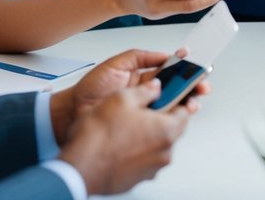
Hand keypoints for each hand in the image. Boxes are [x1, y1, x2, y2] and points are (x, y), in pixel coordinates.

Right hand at [60, 80, 191, 194]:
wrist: (79, 167)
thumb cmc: (98, 137)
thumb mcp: (122, 98)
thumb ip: (145, 90)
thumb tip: (155, 86)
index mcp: (166, 130)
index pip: (186, 111)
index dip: (181, 99)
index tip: (177, 93)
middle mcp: (164, 152)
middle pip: (173, 128)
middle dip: (163, 116)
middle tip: (147, 107)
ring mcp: (152, 168)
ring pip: (158, 144)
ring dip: (149, 134)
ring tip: (127, 125)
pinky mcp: (138, 177)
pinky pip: (144, 159)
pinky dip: (137, 150)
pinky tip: (120, 141)